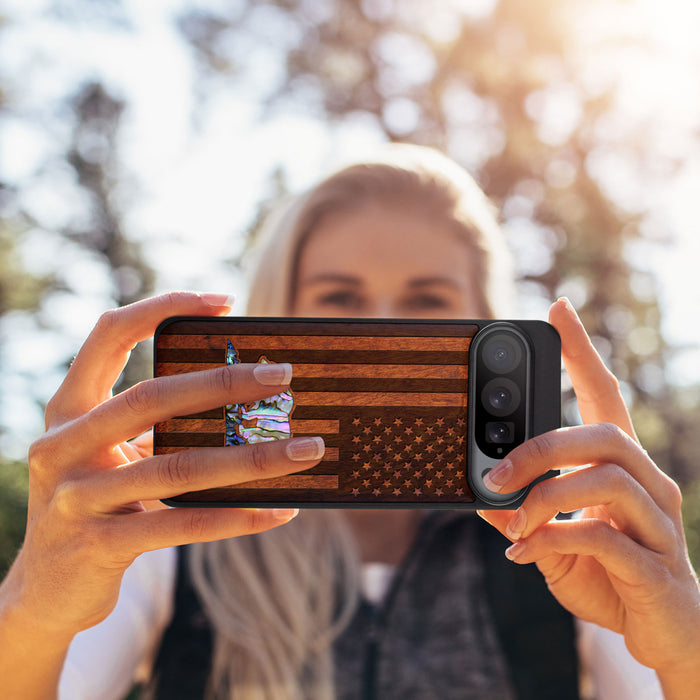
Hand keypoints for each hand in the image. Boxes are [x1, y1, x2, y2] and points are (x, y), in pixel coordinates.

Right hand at [2, 292, 324, 640]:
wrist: (45, 590)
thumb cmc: (97, 503)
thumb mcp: (111, 455)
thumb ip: (154, 426)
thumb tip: (245, 399)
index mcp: (68, 409)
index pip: (109, 335)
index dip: (162, 307)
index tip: (225, 301)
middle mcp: (63, 445)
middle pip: (152, 398)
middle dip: (223, 383)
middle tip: (283, 376)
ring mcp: (76, 497)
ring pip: (179, 468)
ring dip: (253, 459)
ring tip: (307, 450)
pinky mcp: (99, 545)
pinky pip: (183, 525)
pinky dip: (238, 517)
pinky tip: (280, 511)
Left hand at [478, 298, 699, 689]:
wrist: (664, 634)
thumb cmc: (609, 576)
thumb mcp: (553, 540)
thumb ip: (523, 516)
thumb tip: (481, 496)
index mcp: (622, 468)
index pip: (605, 395)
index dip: (582, 352)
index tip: (558, 309)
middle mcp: (649, 484)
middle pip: (603, 434)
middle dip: (541, 447)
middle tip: (495, 473)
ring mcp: (659, 523)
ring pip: (606, 479)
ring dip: (545, 497)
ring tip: (512, 522)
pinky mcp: (656, 566)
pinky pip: (604, 537)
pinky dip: (553, 539)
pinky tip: (524, 554)